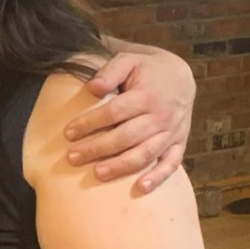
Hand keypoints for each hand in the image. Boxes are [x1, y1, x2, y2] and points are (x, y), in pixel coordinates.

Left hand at [66, 49, 194, 194]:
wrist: (181, 75)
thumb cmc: (146, 69)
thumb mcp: (129, 60)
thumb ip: (110, 71)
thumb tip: (91, 88)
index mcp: (147, 95)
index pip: (114, 112)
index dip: (89, 123)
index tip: (68, 133)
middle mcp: (161, 116)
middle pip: (126, 137)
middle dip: (97, 149)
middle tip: (72, 158)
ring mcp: (172, 132)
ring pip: (145, 154)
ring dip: (121, 166)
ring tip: (97, 174)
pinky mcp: (179, 143)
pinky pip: (171, 163)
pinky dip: (159, 177)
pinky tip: (141, 188)